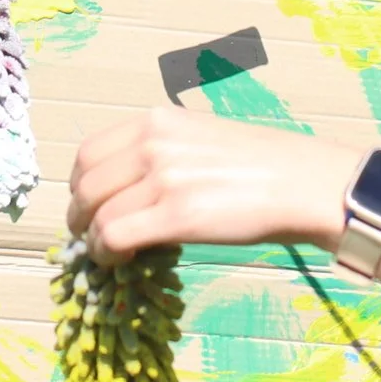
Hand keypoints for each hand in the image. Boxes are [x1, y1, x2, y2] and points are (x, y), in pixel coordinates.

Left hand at [66, 107, 358, 261]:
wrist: (302, 182)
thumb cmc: (259, 165)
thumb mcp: (198, 139)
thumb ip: (159, 155)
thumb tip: (125, 191)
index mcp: (157, 121)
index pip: (89, 151)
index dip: (79, 185)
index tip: (86, 205)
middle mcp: (154, 142)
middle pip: (86, 182)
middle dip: (79, 214)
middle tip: (87, 236)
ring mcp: (163, 177)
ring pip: (97, 212)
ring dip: (94, 239)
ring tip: (108, 253)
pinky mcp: (176, 214)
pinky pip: (115, 235)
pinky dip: (108, 252)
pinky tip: (121, 260)